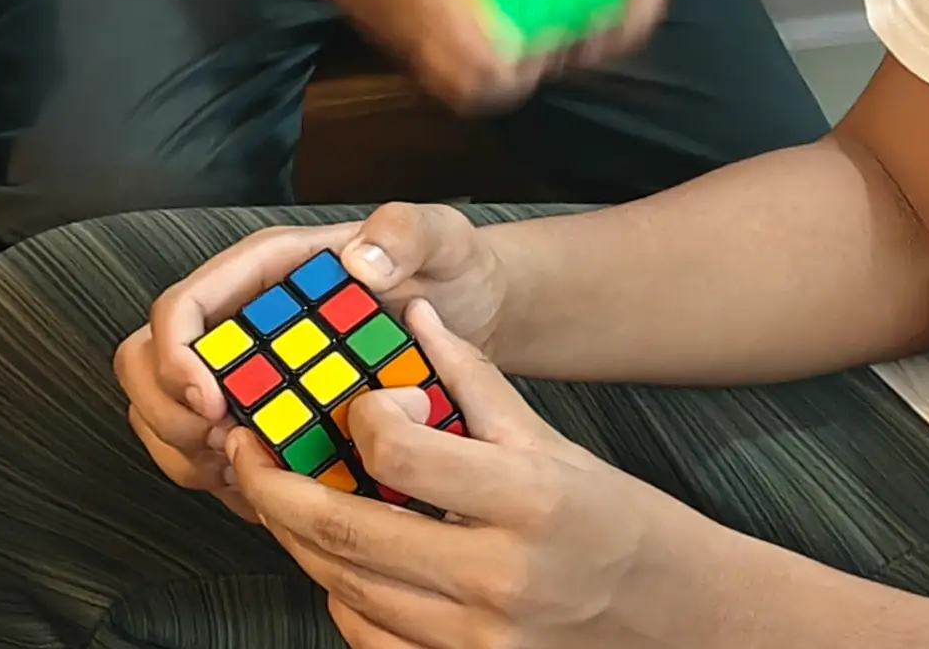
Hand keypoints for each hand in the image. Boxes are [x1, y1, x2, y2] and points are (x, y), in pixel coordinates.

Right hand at [118, 203, 511, 518]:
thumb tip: (359, 260)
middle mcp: (239, 321)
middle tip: (228, 446)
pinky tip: (273, 494)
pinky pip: (207, 456)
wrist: (470, 315)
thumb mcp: (440, 236)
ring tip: (250, 474)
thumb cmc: (448, 268)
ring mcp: (244, 372)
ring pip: (162, 416)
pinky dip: (224, 483)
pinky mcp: (262, 415)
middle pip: (145, 364)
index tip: (212, 403)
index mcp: (263, 273)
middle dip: (169, 415)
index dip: (175, 357)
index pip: (178, 308)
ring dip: (188, 455)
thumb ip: (405, 233)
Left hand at [228, 297, 717, 648]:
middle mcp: (499, 575)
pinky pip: (369, 639)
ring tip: (281, 499)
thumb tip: (411, 313)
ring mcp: (480, 639)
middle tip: (246, 452)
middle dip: (274, 488)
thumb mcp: (554, 443)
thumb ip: (474, 381)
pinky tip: (339, 563)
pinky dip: (340, 597)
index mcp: (526, 500)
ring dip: (299, 541)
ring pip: (345, 588)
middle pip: (344, 531)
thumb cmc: (618, 521)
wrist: (682, 619)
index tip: (349, 406)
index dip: (357, 420)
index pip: (398, 452)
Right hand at [287, 0, 542, 111]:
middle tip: (552, 44)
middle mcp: (417, 26)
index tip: (554, 28)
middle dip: (523, 73)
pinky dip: (480, 86)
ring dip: (504, 83)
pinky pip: (449, 86)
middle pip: (477, 81)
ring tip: (532, 57)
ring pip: (464, 91)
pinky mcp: (406, 53)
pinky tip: (501, 63)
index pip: (475, 37)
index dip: (520, 48)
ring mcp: (409, 46)